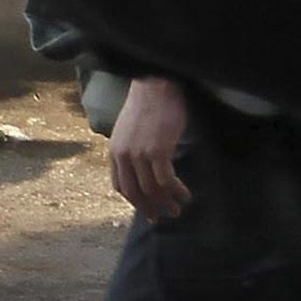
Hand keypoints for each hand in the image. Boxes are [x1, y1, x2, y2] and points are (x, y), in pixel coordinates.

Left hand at [109, 76, 192, 219]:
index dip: (134, 201)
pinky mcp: (158, 151)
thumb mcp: (129, 129)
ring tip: (178, 208)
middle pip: (134, 193)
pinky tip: (185, 194)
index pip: (120, 186)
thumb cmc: (148, 103)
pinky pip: (166, 181)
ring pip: (151, 190)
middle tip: (162, 216)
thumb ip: (131, 149)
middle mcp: (123, 155)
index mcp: (114, 150)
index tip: (146, 209)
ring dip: (166, 203)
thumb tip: (142, 168)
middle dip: (149, 208)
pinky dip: (176, 192)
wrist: (156, 83)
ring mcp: (140, 154)